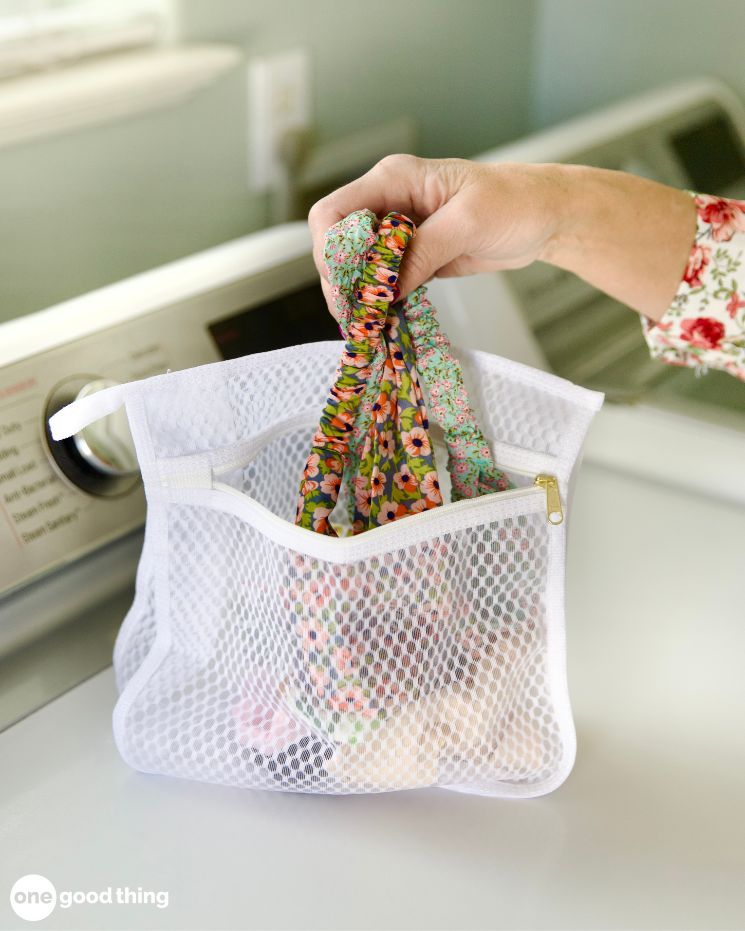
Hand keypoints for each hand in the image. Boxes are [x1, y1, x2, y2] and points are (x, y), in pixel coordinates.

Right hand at [308, 155, 563, 317]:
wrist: (545, 217)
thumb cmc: (515, 202)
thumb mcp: (468, 222)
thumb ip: (424, 251)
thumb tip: (387, 288)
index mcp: (394, 180)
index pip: (334, 212)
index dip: (330, 250)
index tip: (346, 286)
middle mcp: (388, 204)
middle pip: (338, 244)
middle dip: (342, 281)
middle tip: (356, 317)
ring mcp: (398, 233)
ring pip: (356, 267)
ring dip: (359, 296)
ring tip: (368, 325)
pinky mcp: (412, 258)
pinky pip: (382, 282)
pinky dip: (380, 302)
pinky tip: (385, 320)